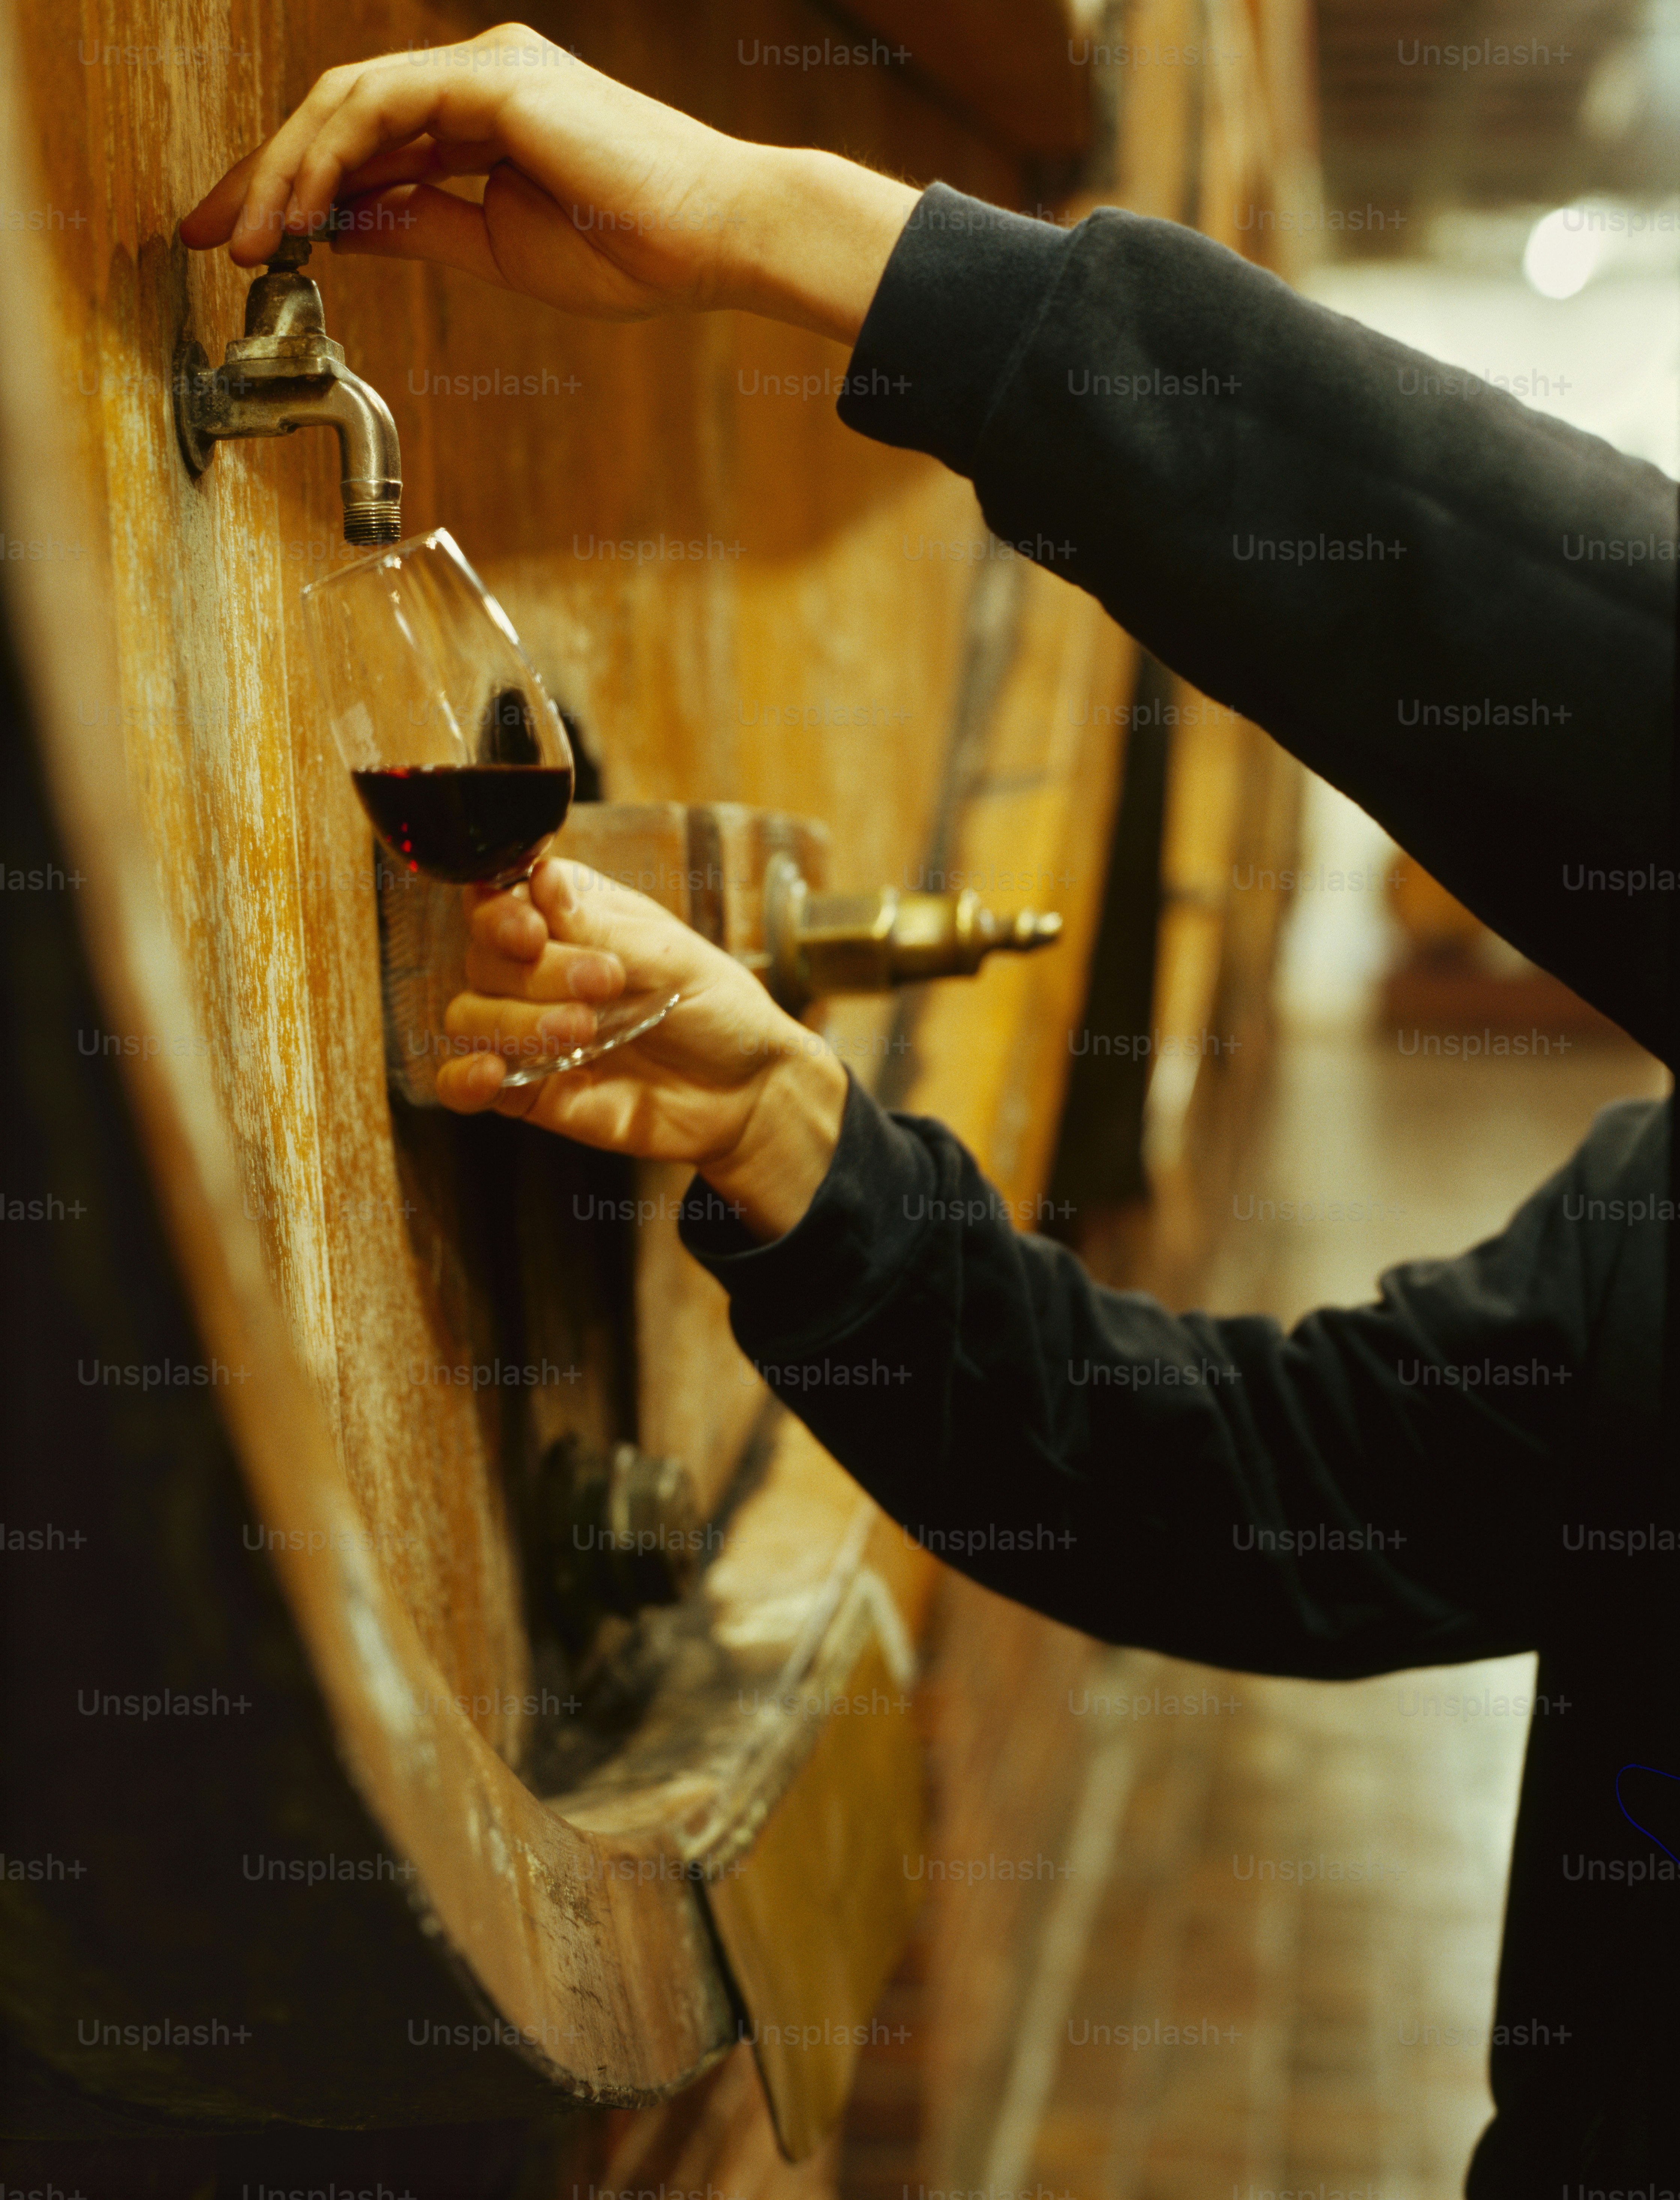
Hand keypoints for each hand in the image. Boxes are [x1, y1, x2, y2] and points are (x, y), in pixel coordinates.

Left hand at [180, 23, 917, 343]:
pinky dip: (329, 154)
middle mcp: (477, 79)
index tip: (246, 238)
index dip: (295, 189)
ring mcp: (485, 69)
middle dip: (264, 174)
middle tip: (212, 231)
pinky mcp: (494, 78)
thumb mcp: (499, 250)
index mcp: (485, 119)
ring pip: (346, 102)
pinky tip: (300, 205)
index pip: (365, 146)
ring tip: (248, 234)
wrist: (717, 237)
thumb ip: (420, 228)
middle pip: (339, 115)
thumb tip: (342, 227)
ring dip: (284, 170)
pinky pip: (381, 106)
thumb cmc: (636, 250)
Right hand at [435, 859, 847, 1241]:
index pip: (499, 900)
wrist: (748, 1091)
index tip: (534, 930)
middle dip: (538, 971)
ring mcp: (529, 1032)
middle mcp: (539, 972)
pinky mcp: (529, 1090)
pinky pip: (465, 1085)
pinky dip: (463, 1080)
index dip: (501, 912)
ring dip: (516, 1022)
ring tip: (584, 1030)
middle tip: (606, 983)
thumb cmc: (718, 1009)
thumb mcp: (672, 957)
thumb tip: (540, 875)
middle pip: (483, 959)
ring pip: (469, 1017)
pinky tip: (490, 1074)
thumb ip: (599, 925)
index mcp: (572, 921)